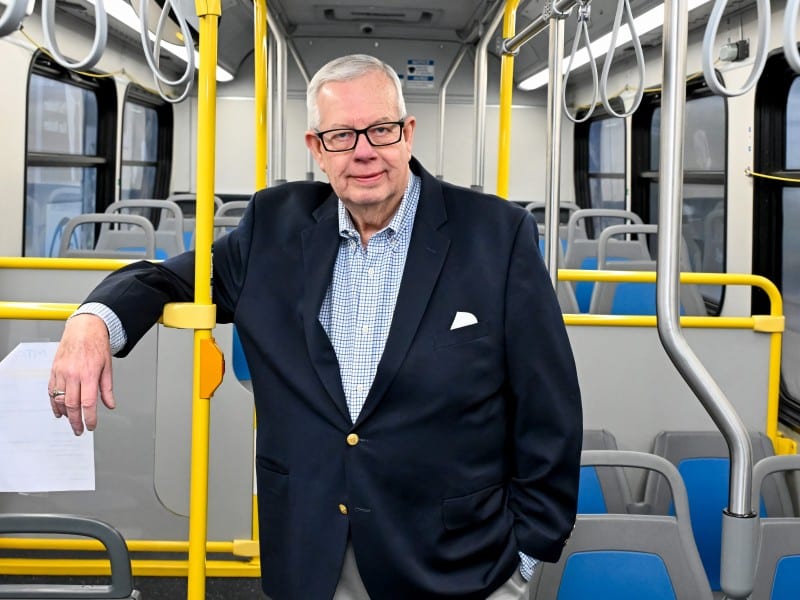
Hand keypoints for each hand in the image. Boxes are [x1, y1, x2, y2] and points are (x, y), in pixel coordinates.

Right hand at [49, 314, 115, 434]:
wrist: (84, 328)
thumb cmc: (97, 344)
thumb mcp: (107, 367)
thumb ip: (107, 388)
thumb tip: (110, 405)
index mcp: (88, 374)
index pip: (88, 403)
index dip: (90, 418)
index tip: (91, 426)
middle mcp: (73, 374)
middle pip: (72, 405)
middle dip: (75, 421)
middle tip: (79, 430)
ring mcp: (61, 372)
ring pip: (59, 399)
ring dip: (65, 413)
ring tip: (71, 420)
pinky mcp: (54, 370)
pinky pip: (51, 391)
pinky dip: (53, 403)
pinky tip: (58, 411)